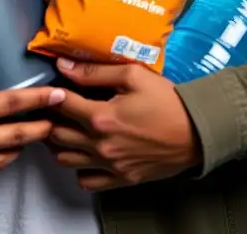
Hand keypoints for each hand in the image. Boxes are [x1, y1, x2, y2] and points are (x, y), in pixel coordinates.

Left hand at [48, 58, 200, 191]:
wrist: (196, 133)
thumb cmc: (165, 100)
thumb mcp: (132, 75)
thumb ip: (95, 72)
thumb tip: (63, 65)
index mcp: (101, 117)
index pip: (61, 105)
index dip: (51, 94)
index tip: (51, 88)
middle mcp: (100, 145)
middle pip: (57, 134)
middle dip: (50, 118)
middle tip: (52, 108)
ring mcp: (110, 166)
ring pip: (66, 160)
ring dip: (59, 144)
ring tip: (65, 128)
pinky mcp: (120, 179)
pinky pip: (86, 180)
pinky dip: (79, 168)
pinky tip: (85, 153)